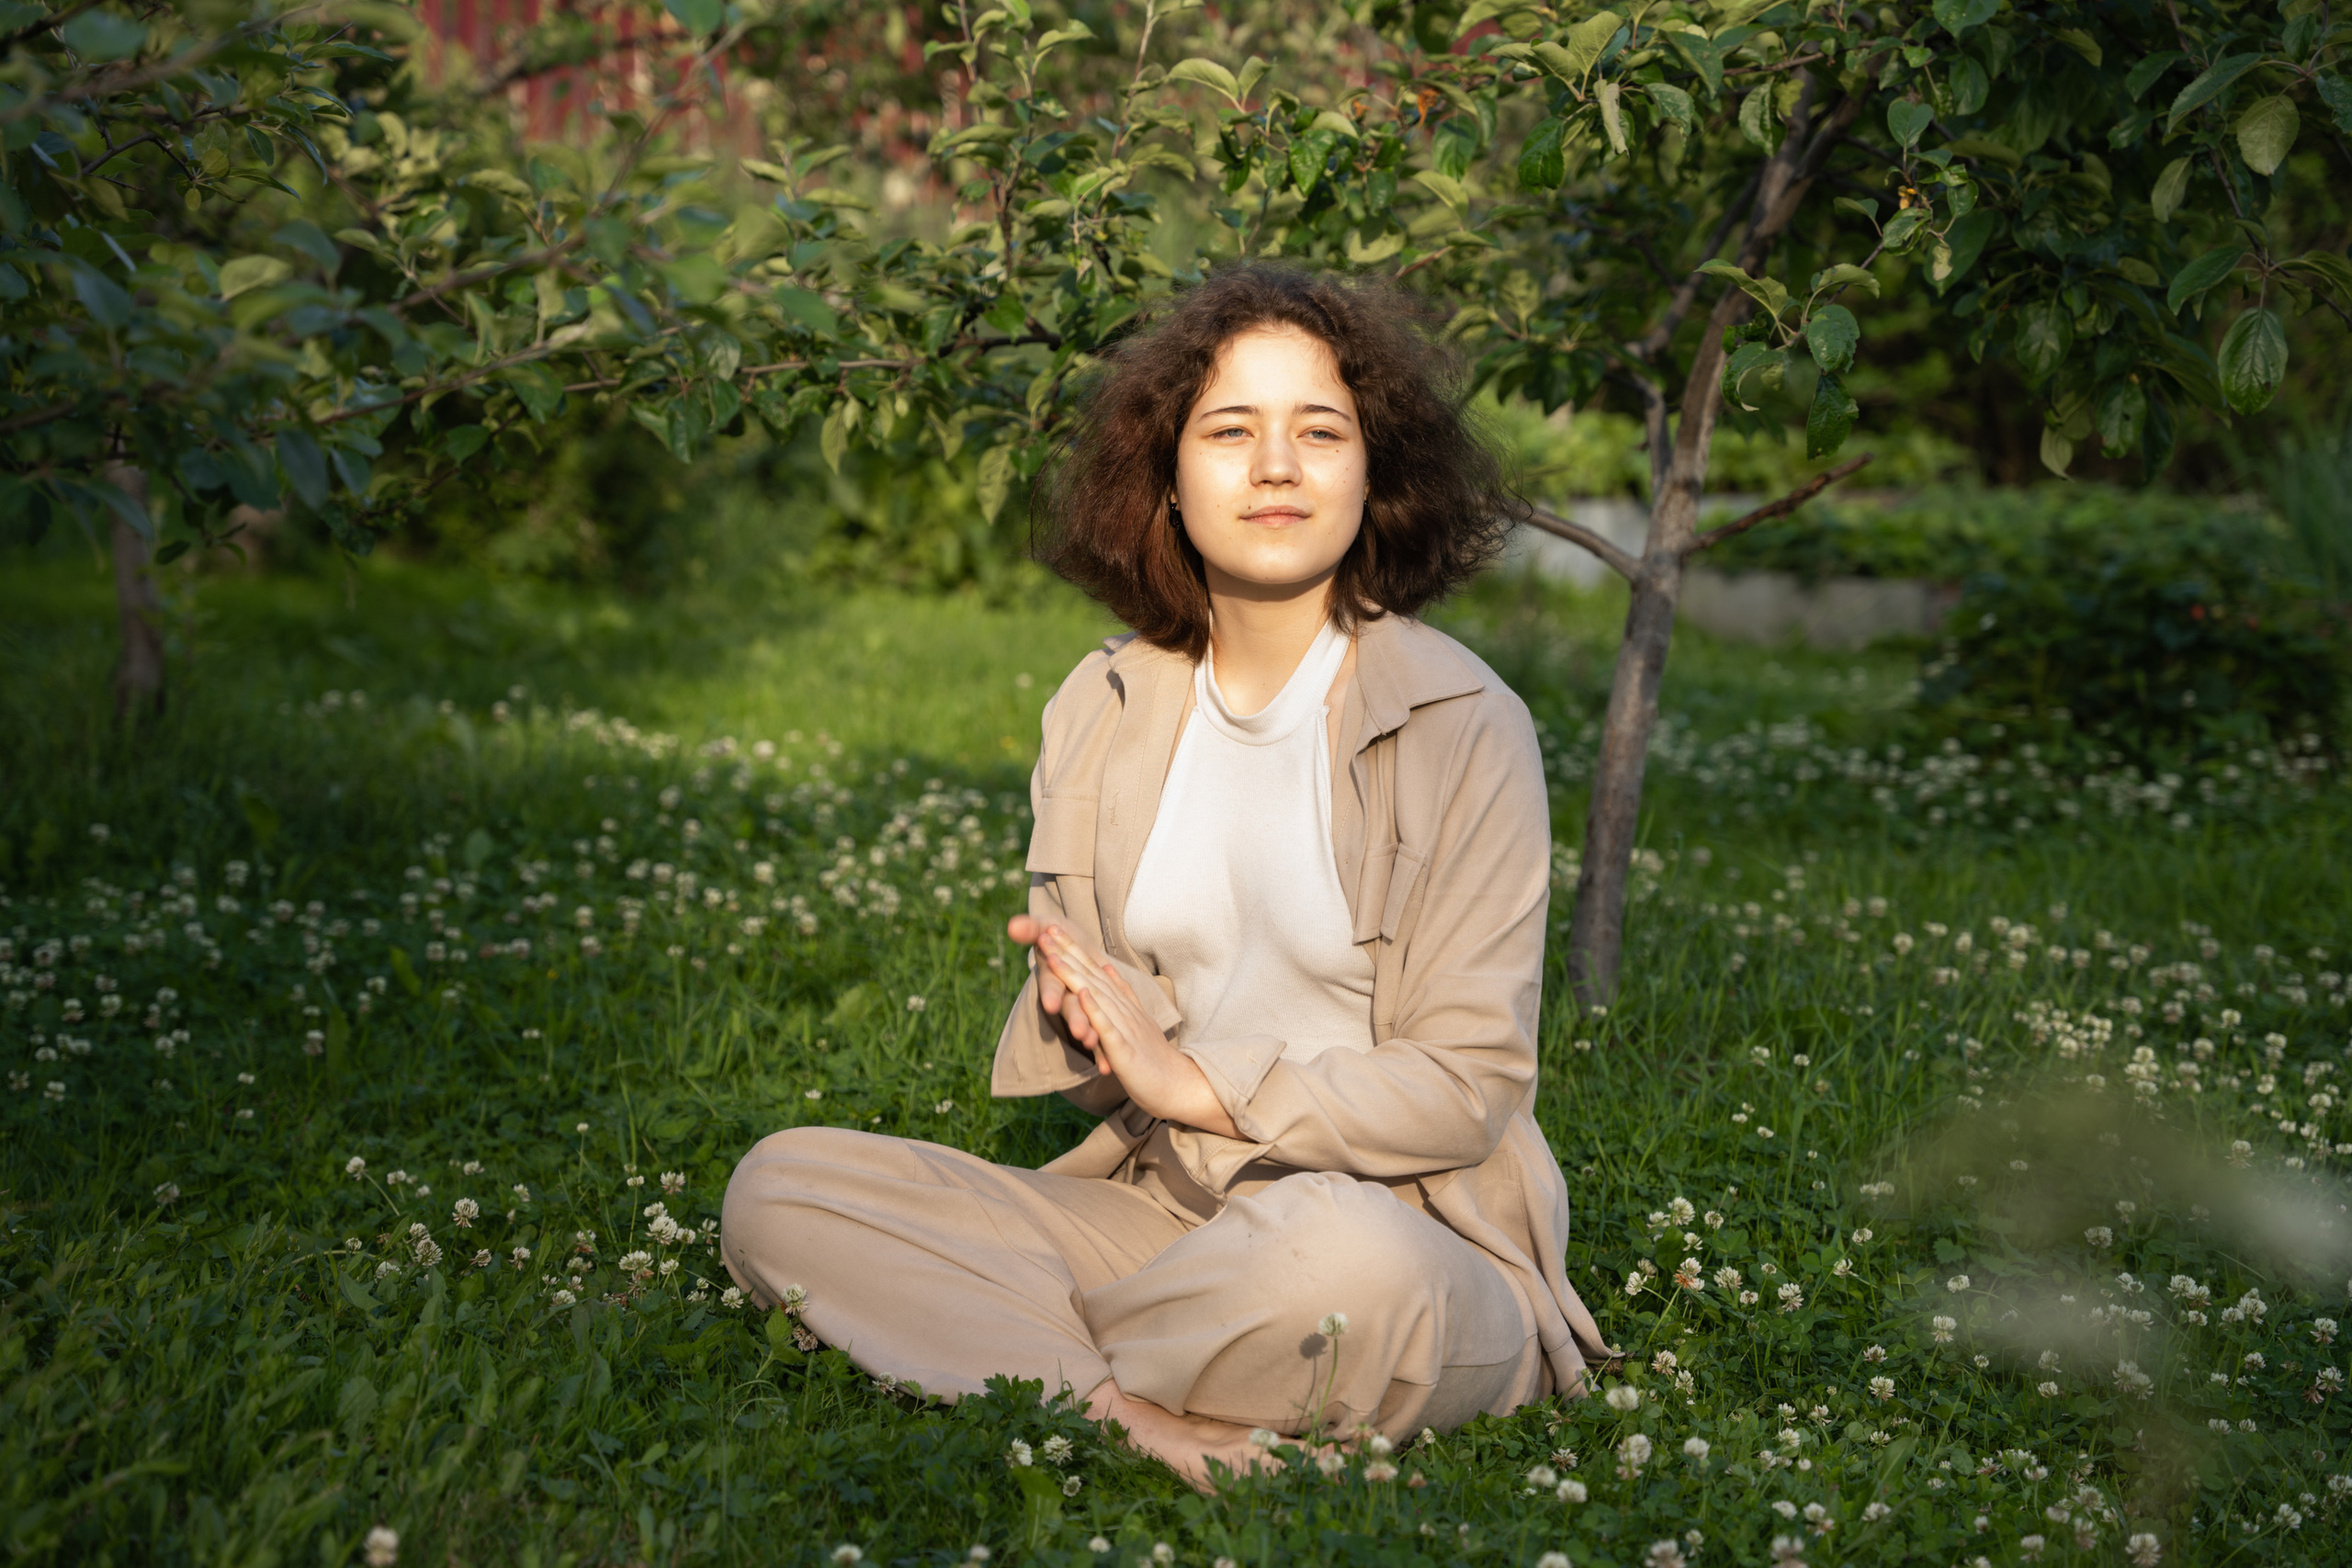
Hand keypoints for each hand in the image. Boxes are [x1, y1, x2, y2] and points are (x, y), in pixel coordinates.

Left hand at [1005, 916, 1239, 1138]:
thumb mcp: (1136, 1020)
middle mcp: (1124, 1010)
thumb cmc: (1154, 1059)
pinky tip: (1080, 994)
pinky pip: (1108, 1028)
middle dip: (1068, 953)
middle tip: (1045, 930)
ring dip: (1074, 976)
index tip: (1053, 928)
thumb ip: (1122, 994)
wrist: (1180, 1086)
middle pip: (1092, 976)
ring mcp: (1125, 1028)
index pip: (1094, 971)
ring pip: (1096, 996)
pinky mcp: (1124, 1050)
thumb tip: (1106, 966)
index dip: (1074, 949)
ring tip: (1053, 956)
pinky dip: (1094, 1010)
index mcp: (1123, 1004)